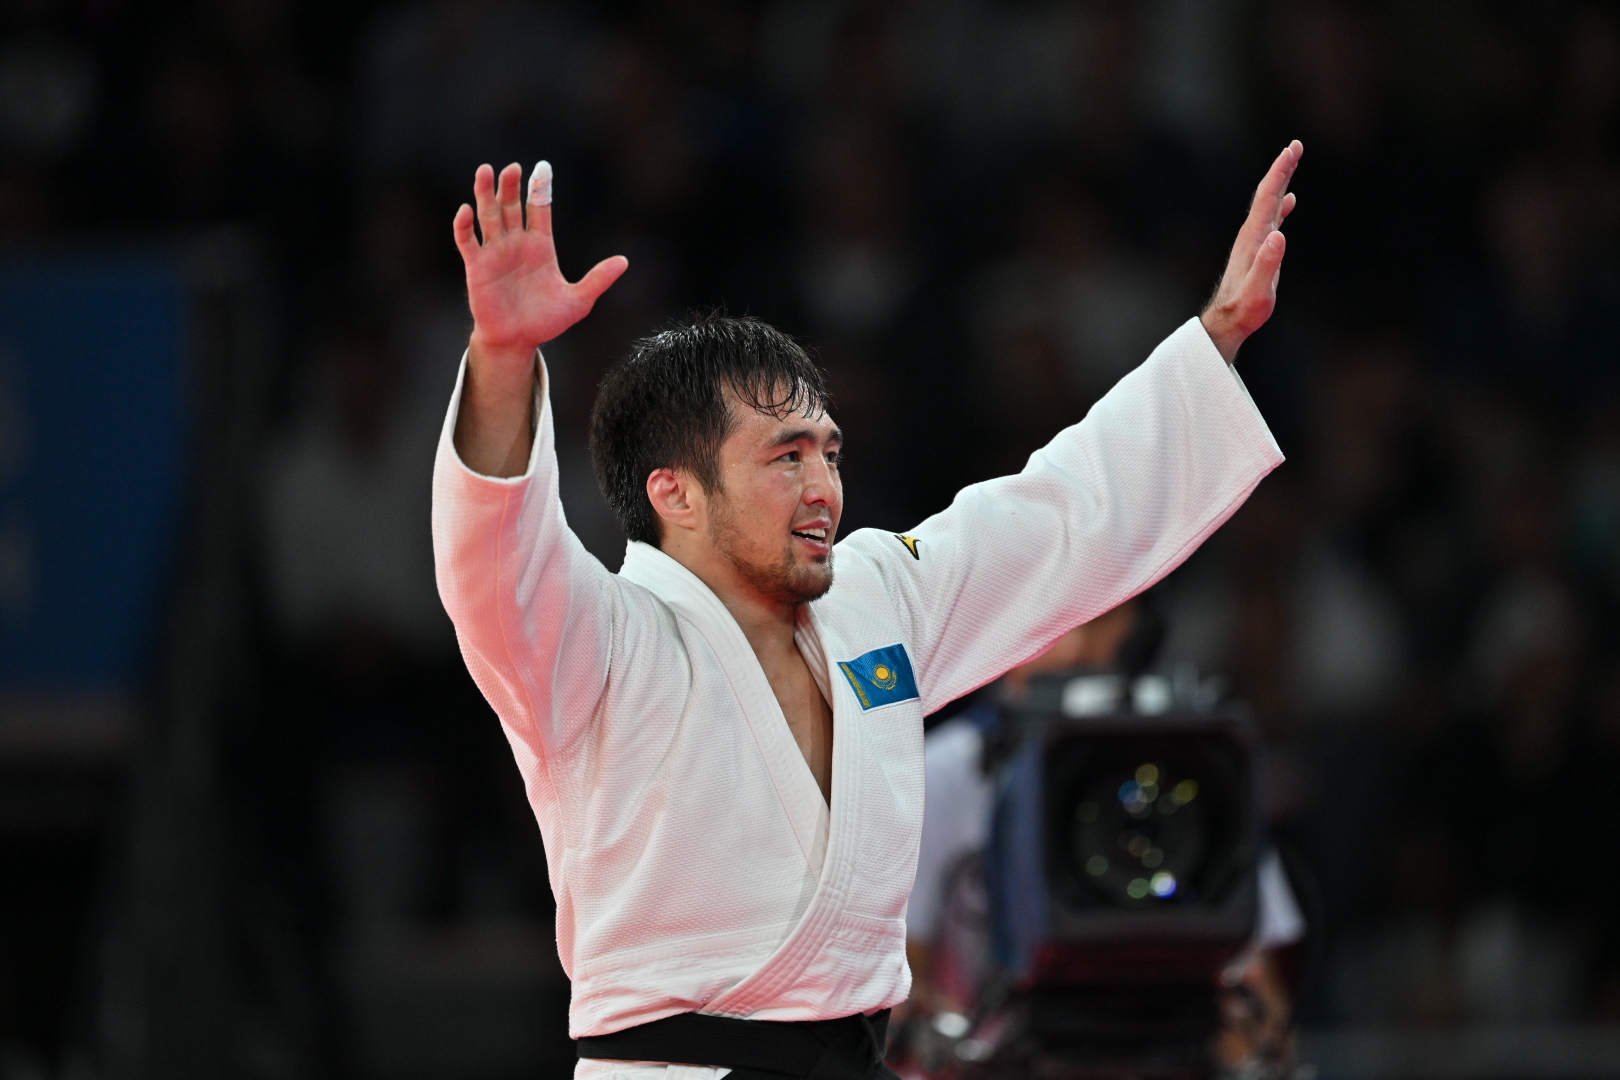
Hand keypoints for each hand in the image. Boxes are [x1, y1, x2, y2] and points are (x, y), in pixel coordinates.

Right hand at [450, 162, 625, 476]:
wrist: (519, 342)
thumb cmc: (547, 321)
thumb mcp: (579, 300)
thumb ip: (599, 279)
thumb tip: (625, 261)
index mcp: (541, 246)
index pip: (540, 209)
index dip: (540, 189)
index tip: (541, 167)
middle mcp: (517, 244)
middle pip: (512, 206)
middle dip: (510, 187)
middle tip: (512, 168)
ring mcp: (496, 253)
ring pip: (489, 216)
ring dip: (486, 194)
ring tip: (487, 171)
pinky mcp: (477, 267)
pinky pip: (468, 242)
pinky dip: (464, 226)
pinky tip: (466, 210)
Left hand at [1201, 141, 1301, 362]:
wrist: (1228, 320)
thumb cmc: (1244, 308)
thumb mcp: (1258, 289)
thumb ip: (1267, 263)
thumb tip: (1278, 235)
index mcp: (1254, 237)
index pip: (1268, 196)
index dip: (1280, 171)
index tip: (1292, 149)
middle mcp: (1252, 234)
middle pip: (1267, 193)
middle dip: (1282, 168)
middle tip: (1295, 145)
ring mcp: (1254, 241)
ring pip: (1269, 203)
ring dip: (1281, 182)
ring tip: (1292, 162)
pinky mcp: (1258, 250)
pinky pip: (1271, 219)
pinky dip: (1280, 204)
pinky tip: (1289, 200)